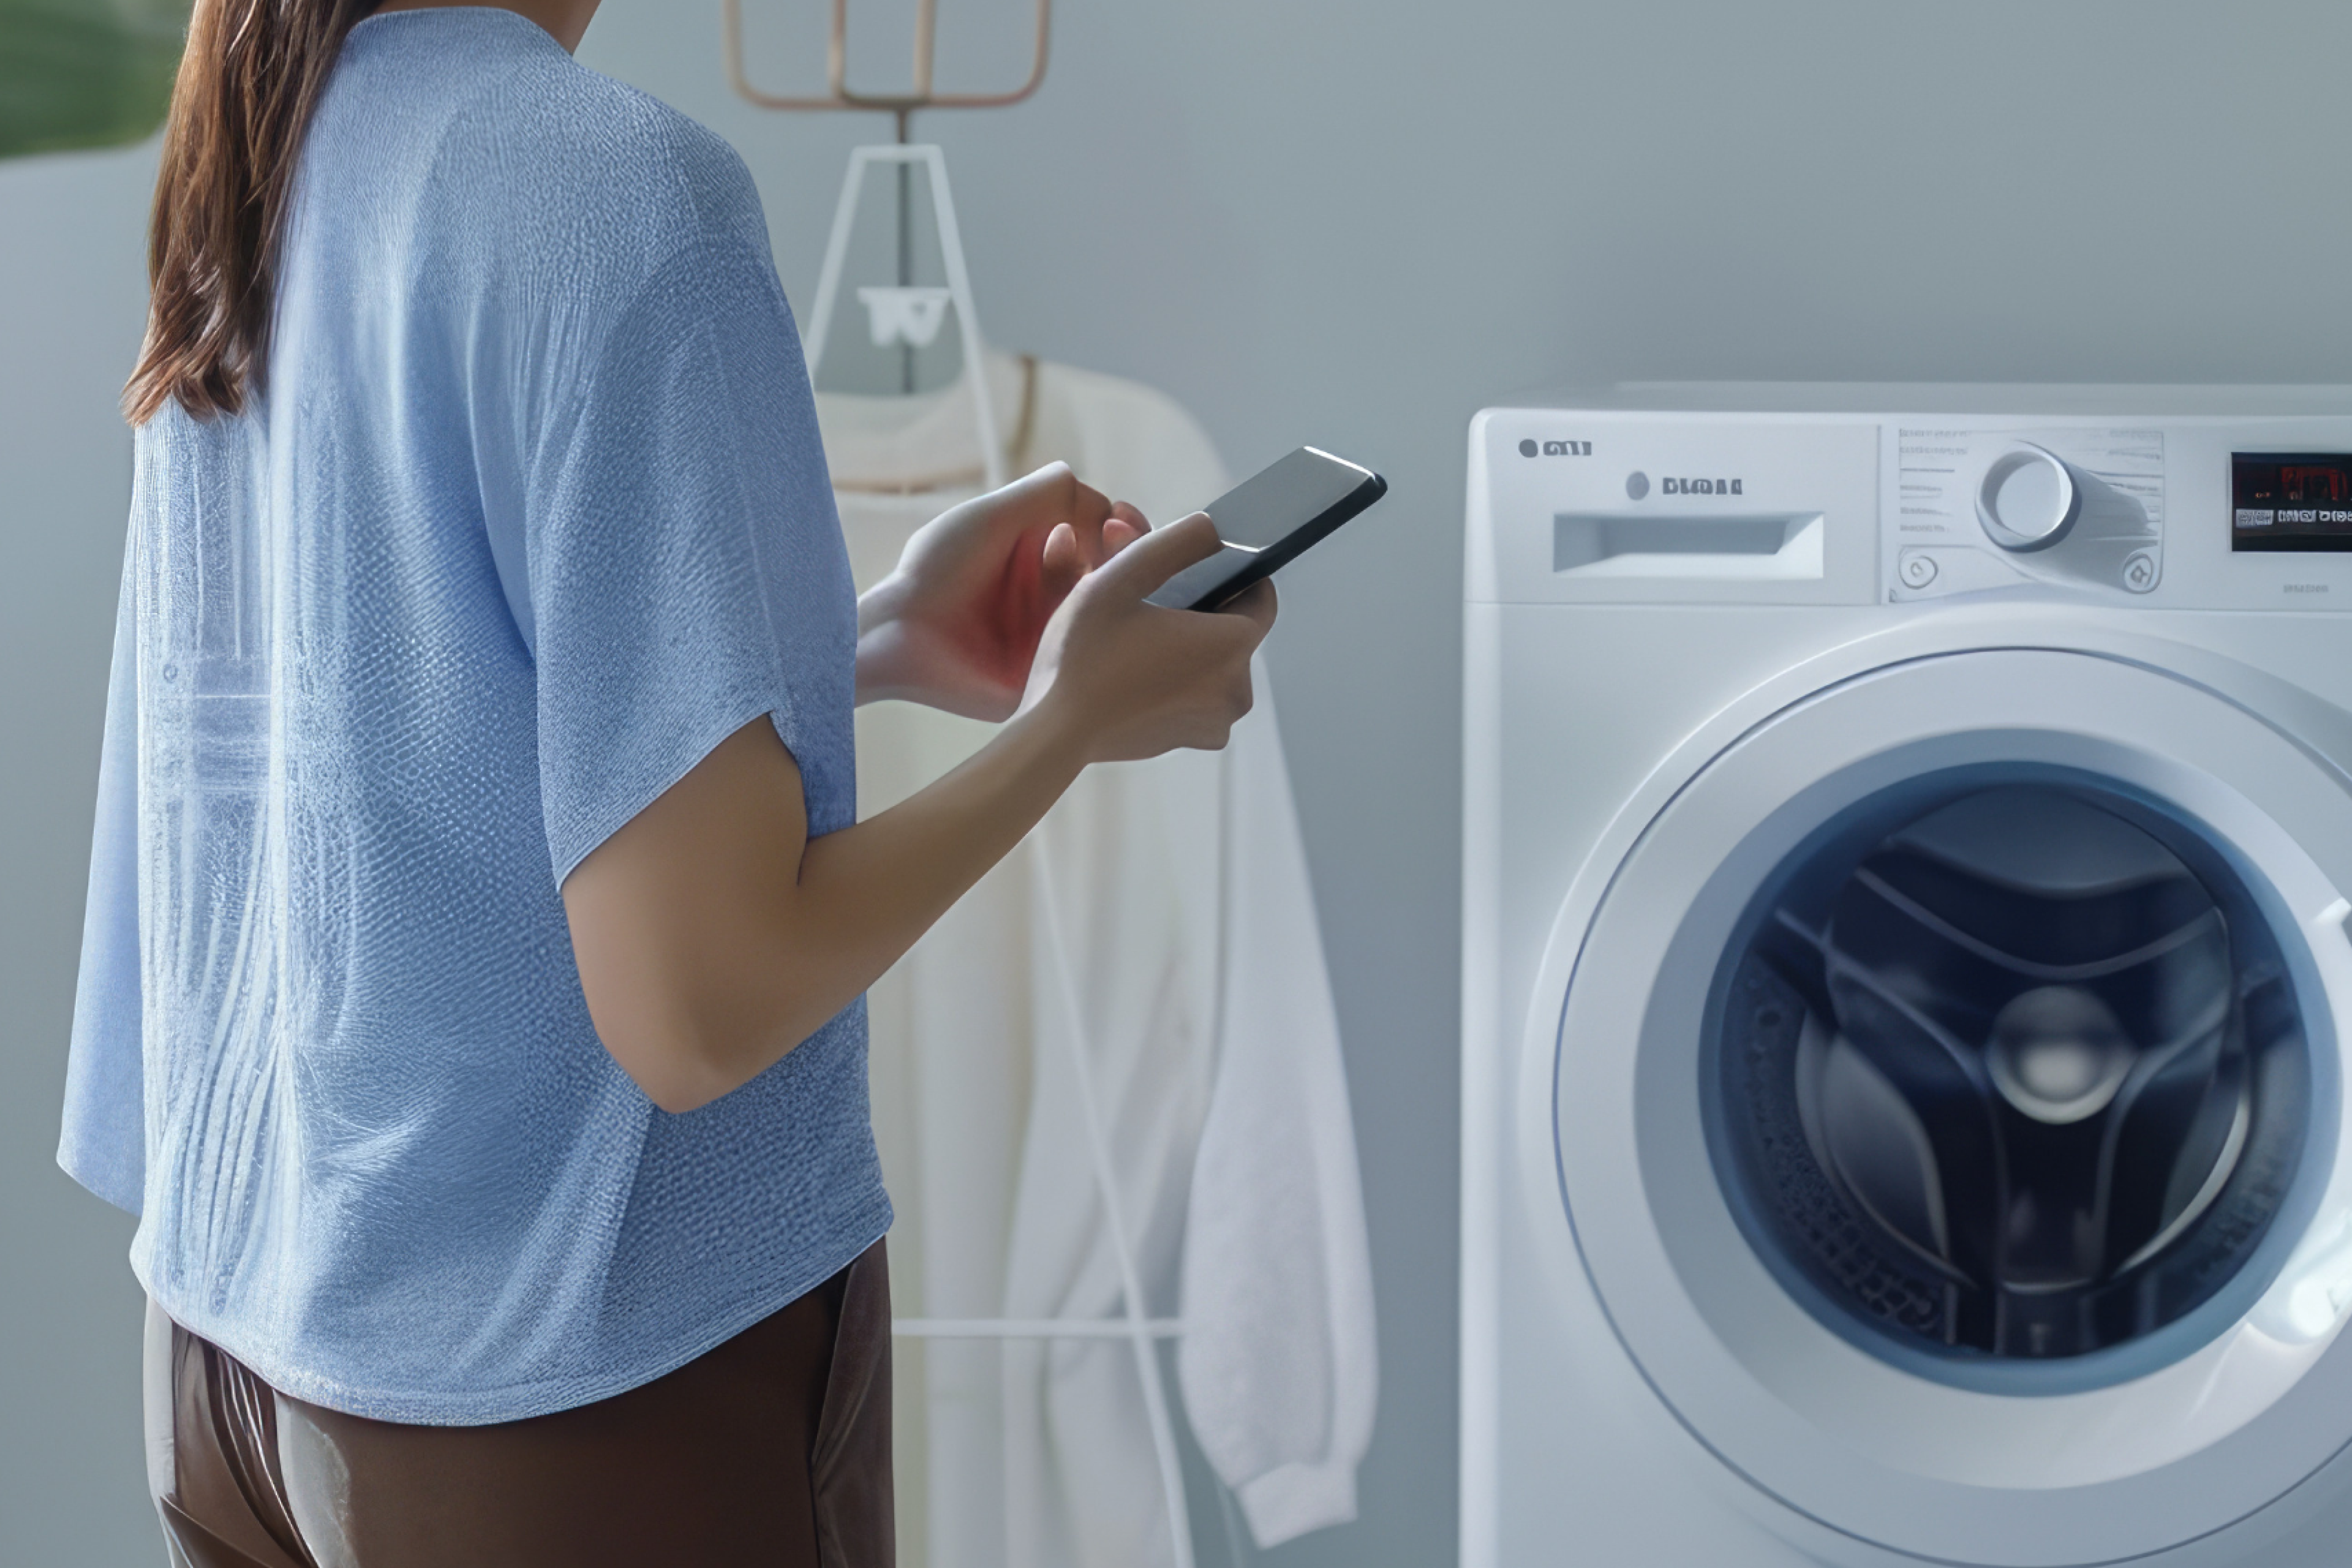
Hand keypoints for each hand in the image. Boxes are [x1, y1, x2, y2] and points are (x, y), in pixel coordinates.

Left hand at [855, 462, 1146, 719]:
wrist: (899, 630)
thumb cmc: (937, 568)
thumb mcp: (993, 516)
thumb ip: (1048, 493)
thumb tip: (1104, 499)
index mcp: (1042, 562)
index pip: (1103, 542)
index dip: (1120, 526)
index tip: (1119, 519)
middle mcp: (1053, 601)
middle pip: (1116, 575)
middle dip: (1125, 549)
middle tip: (1116, 533)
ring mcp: (1053, 640)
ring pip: (1107, 609)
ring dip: (1101, 578)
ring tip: (1080, 562)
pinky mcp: (1047, 679)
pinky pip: (1089, 655)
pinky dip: (1093, 626)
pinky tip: (1081, 605)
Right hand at [1018, 512, 1276, 761]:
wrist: (1054, 731)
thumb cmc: (1084, 654)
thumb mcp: (1122, 577)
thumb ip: (1174, 542)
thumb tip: (1212, 526)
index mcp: (1231, 646)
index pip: (1263, 598)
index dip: (1236, 576)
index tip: (1202, 567)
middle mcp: (1237, 689)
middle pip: (1234, 631)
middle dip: (1202, 610)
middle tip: (1152, 600)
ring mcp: (1216, 721)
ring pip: (1215, 664)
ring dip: (1189, 646)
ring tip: (1141, 634)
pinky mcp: (1193, 739)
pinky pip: (1197, 695)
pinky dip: (1177, 679)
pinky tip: (1137, 669)